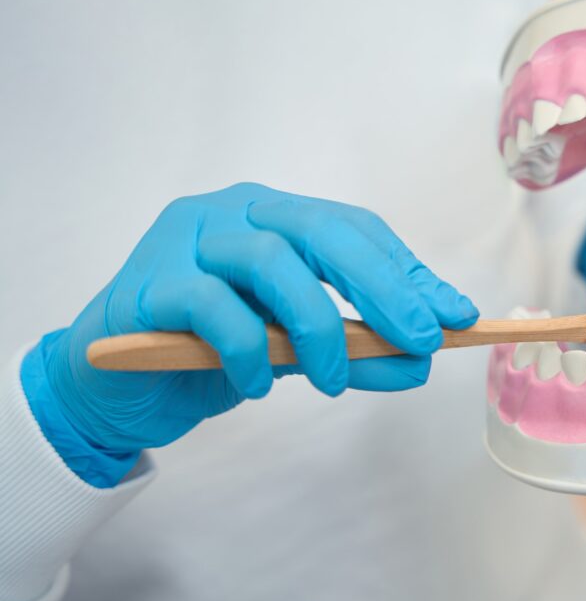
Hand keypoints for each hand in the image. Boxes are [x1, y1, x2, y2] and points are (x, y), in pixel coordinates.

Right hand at [29, 183, 477, 481]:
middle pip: (321, 231)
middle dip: (382, 286)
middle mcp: (232, 215)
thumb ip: (355, 349)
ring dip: (318, 328)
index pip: (354, 229)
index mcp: (272, 217)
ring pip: (270, 263)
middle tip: (421, 340)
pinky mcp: (149, 284)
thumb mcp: (297, 350)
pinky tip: (257, 384)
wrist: (114, 385)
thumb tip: (420, 360)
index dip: (407, 271)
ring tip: (334, 381)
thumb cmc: (209, 352)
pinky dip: (248, 352)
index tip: (454, 316)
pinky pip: (213, 308)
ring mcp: (186, 241)